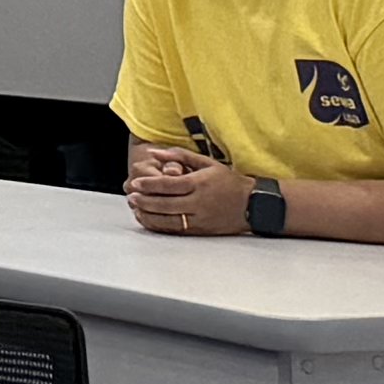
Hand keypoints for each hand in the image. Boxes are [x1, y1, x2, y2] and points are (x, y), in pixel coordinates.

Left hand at [123, 144, 245, 236]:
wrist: (253, 204)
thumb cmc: (229, 181)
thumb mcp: (207, 163)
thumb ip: (179, 155)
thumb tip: (155, 152)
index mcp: (199, 184)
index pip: (169, 185)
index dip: (150, 184)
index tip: (135, 183)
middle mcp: (199, 203)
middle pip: (166, 204)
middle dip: (145, 201)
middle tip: (131, 196)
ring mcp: (200, 219)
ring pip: (169, 220)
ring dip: (149, 215)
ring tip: (136, 209)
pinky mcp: (202, 231)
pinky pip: (177, 230)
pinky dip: (161, 226)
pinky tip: (150, 221)